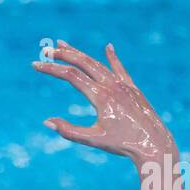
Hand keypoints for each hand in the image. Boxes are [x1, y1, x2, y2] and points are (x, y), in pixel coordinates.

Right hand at [34, 41, 175, 165]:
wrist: (153, 144)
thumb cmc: (121, 144)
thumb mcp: (92, 139)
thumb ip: (68, 130)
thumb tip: (47, 121)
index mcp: (100, 96)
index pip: (71, 76)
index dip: (51, 69)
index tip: (36, 64)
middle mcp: (112, 85)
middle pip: (83, 63)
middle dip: (63, 55)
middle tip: (46, 49)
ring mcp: (123, 85)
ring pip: (98, 63)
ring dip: (80, 54)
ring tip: (65, 45)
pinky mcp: (132, 88)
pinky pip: (120, 69)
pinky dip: (112, 58)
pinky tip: (108, 47)